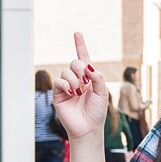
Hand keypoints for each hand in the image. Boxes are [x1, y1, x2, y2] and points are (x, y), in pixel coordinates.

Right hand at [53, 33, 108, 161]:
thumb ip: (98, 77)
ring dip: (74, 80)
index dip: (80, 45)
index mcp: (89, 78)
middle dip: (80, 68)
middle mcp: (77, 80)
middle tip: (85, 81)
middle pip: (75, 62)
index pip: (84, 58)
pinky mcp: (58, 94)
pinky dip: (65, 85)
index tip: (77, 33)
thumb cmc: (96, 112)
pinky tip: (71, 93)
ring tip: (78, 92)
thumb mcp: (103, 92)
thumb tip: (88, 66)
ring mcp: (67, 86)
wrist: (87, 128)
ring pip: (66, 71)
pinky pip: (58, 81)